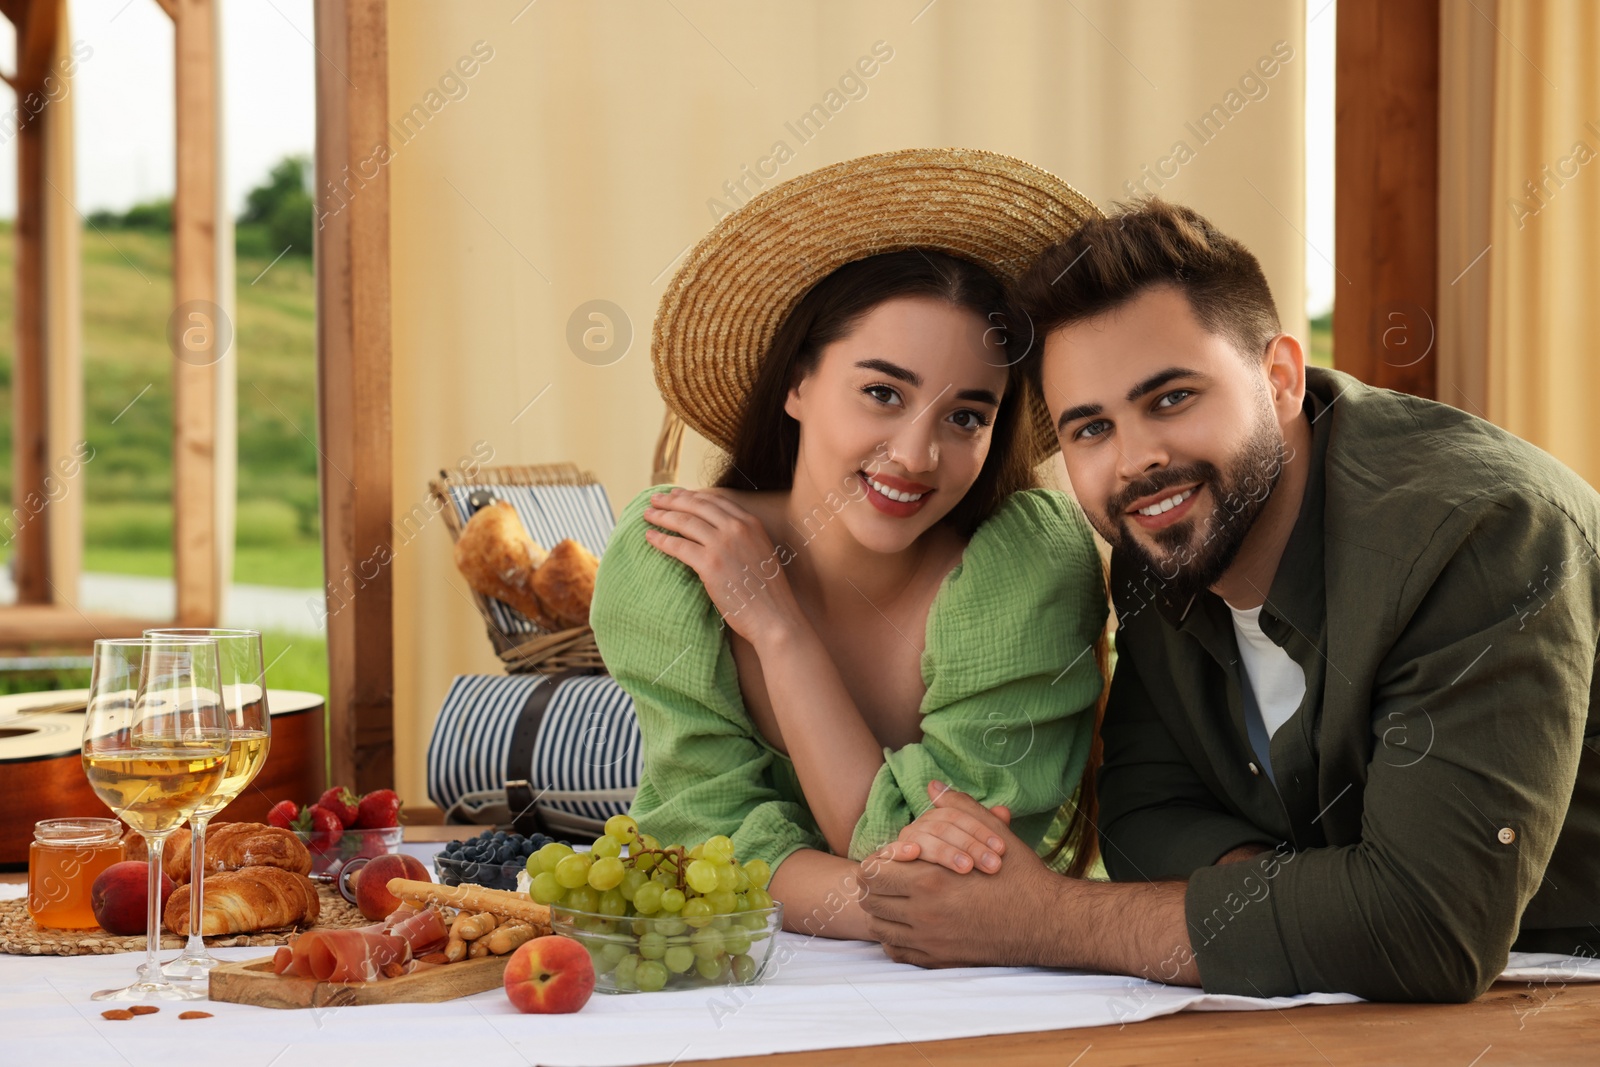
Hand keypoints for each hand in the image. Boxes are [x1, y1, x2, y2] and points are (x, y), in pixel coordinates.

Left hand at [642, 488, 803, 646]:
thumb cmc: (767, 593)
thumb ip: (743, 539)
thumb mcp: (761, 553)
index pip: (715, 501)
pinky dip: (661, 540)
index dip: (692, 496)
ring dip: (662, 517)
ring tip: (647, 516)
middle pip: (697, 506)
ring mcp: (723, 544)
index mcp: (751, 523)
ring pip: (685, 522)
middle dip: (672, 501)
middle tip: (654, 500)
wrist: (774, 616)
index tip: (676, 495)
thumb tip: (719, 534)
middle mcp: (738, 528)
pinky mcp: (710, 564)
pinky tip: (649, 538)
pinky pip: (679, 546)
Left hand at [861, 787, 1060, 967]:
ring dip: (883, 911)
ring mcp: (928, 942)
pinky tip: (912, 923)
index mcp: (929, 881)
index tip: (895, 857)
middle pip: (868, 901)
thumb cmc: (1020, 876)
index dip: (878, 860)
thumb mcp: (991, 833)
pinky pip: (895, 951)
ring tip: (900, 898)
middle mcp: (922, 915)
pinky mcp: (937, 961)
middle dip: (877, 884)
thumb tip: (931, 786)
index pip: (871, 872)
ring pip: (878, 928)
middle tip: (894, 875)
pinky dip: (896, 937)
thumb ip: (957, 807)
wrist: (1046, 923)